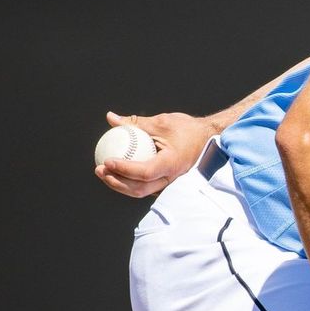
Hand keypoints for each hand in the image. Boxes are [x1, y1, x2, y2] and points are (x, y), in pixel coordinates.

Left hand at [94, 110, 218, 197]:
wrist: (209, 138)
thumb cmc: (188, 129)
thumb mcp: (161, 122)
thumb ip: (136, 123)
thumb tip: (111, 118)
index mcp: (173, 163)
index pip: (144, 172)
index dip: (124, 169)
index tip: (108, 161)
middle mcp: (172, 178)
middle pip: (139, 189)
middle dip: (116, 181)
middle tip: (100, 169)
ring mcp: (170, 183)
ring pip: (141, 191)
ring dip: (119, 184)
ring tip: (104, 172)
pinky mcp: (167, 182)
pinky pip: (145, 187)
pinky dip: (129, 182)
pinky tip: (117, 173)